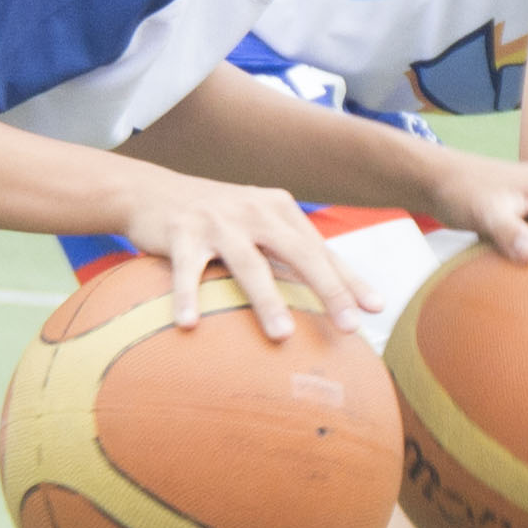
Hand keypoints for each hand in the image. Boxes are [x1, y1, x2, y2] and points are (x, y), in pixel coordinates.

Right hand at [117, 172, 362, 336]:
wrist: (150, 191)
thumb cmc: (216, 218)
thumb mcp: (257, 224)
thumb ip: (291, 251)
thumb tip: (337, 293)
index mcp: (279, 210)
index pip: (322, 249)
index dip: (350, 279)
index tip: (377, 308)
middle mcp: (254, 212)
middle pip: (299, 253)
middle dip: (328, 289)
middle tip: (349, 326)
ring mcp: (217, 222)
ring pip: (248, 264)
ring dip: (267, 301)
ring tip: (283, 336)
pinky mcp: (180, 234)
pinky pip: (186, 271)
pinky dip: (187, 297)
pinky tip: (189, 325)